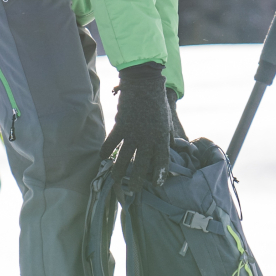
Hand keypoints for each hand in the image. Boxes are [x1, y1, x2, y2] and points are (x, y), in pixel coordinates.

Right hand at [101, 62, 172, 190]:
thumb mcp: (167, 119)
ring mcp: (133, 134)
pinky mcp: (120, 127)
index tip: (157, 184)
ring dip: (120, 172)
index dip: (160, 174)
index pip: (162, 161)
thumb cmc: (157, 101)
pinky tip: (103, 159)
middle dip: (138, 181)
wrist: (143, 84)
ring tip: (116, 181)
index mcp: (161, 138)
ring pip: (125, 159)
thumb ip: (168, 135)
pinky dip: (106, 151)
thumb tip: (173, 147)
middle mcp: (148, 139)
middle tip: (134, 192)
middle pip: (142, 165)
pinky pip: (111, 143)